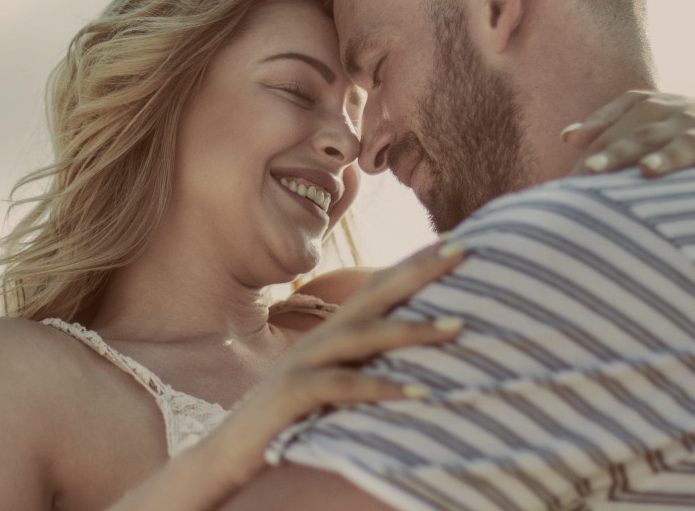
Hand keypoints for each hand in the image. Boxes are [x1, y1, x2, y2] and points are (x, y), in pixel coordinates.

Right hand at [198, 243, 466, 487]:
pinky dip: (380, 386)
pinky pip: (341, 386)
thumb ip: (368, 362)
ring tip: (458, 326)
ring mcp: (304, 363)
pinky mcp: (292, 395)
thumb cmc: (292, 419)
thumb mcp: (336, 383)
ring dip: (413, 329)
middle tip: (463, 249)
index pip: (380, 287)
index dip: (416, 263)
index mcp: (333, 332)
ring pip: (362, 335)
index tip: (460, 241)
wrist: (230, 454)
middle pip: (375, 295)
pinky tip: (418, 391)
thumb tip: (422, 355)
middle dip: (420, 270)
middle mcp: (320, 339)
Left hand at [562, 90, 694, 196]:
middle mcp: (680, 119)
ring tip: (649, 171)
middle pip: (643, 134)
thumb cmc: (682, 126)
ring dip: (669, 157)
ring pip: (688, 145)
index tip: (569, 178)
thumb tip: (567, 137)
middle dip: (617, 153)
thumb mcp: (646, 115)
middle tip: (590, 173)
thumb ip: (607, 123)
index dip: (593, 152)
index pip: (617, 132)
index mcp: (654, 111)